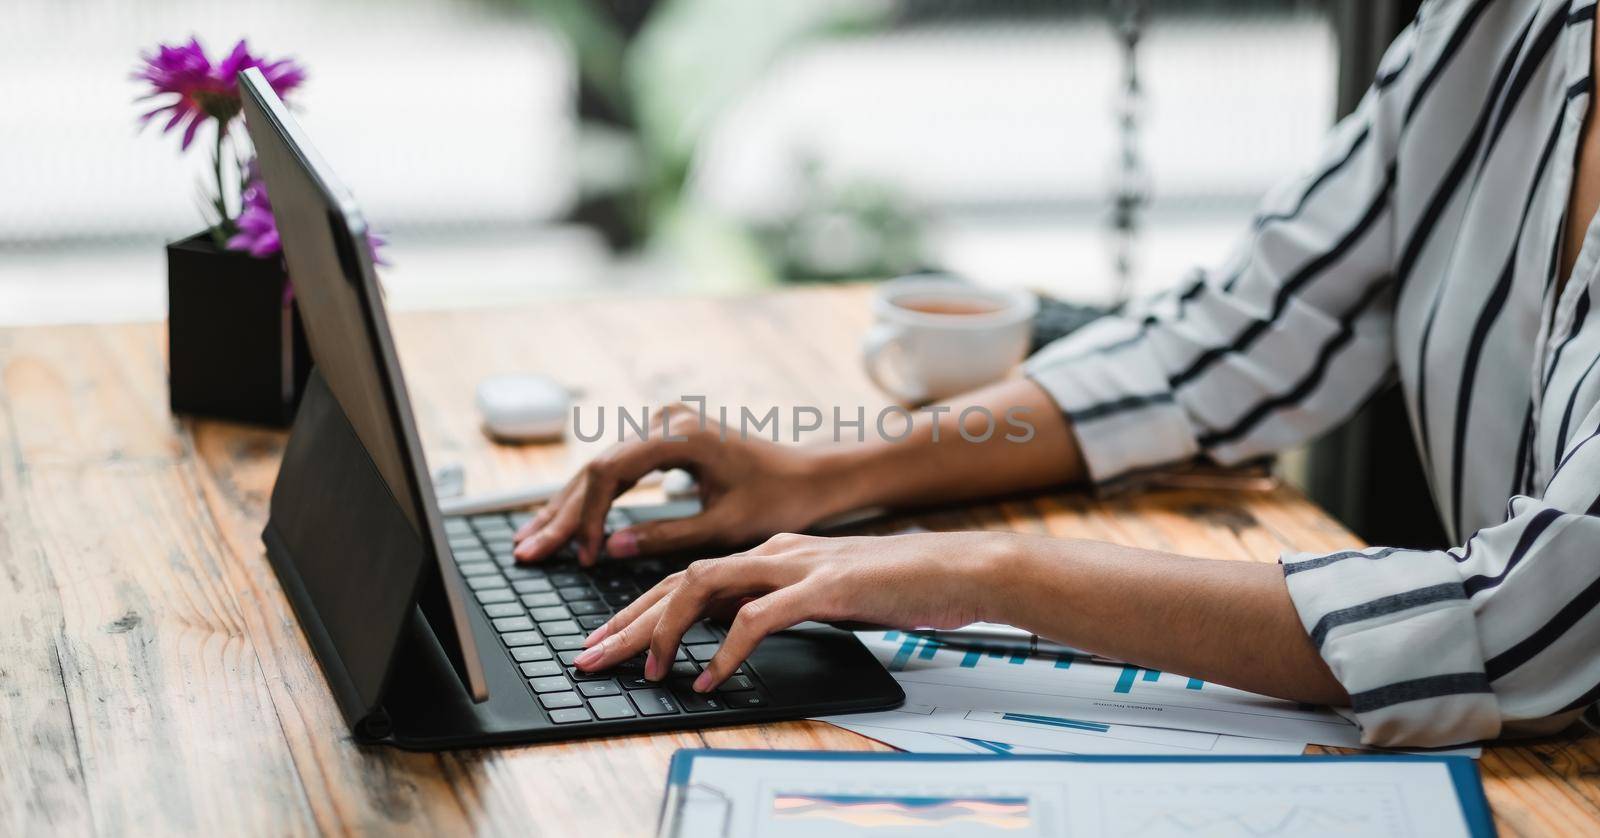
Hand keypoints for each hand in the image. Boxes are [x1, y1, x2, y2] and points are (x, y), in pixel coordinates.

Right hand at [513, 407, 851, 564]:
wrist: (812, 474)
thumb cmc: (779, 499)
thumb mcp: (723, 526)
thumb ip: (665, 536)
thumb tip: (611, 549)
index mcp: (680, 435)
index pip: (610, 473)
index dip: (589, 517)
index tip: (584, 556)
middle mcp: (666, 420)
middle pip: (596, 467)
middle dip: (562, 514)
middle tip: (527, 552)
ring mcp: (664, 424)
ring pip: (601, 466)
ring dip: (569, 507)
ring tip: (532, 541)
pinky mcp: (666, 437)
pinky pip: (618, 467)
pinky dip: (593, 498)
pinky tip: (567, 522)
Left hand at [571, 531, 1014, 690]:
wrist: (965, 568)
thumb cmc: (905, 587)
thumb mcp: (832, 596)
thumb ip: (788, 605)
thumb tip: (742, 632)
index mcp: (775, 552)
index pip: (691, 577)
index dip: (641, 610)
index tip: (607, 643)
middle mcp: (777, 551)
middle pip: (681, 579)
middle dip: (627, 622)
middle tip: (588, 658)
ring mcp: (799, 565)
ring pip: (705, 587)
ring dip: (662, 629)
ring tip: (638, 670)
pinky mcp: (825, 587)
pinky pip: (758, 618)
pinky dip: (724, 650)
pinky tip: (705, 678)